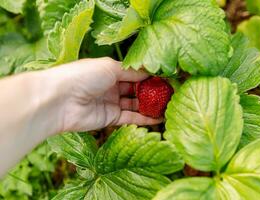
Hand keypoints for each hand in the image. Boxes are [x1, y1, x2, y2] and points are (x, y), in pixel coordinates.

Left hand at [42, 58, 161, 131]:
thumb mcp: (110, 67)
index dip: (149, 76)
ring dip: (150, 106)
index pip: (134, 73)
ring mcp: (111, 103)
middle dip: (152, 91)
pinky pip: (131, 118)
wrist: (60, 100)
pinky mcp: (110, 119)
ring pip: (135, 104)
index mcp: (109, 70)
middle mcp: (111, 86)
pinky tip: (159, 118)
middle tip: (170, 94)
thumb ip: (131, 71)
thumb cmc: (83, 76)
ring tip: (168, 106)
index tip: (167, 78)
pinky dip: (144, 118)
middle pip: (136, 89)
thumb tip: (149, 73)